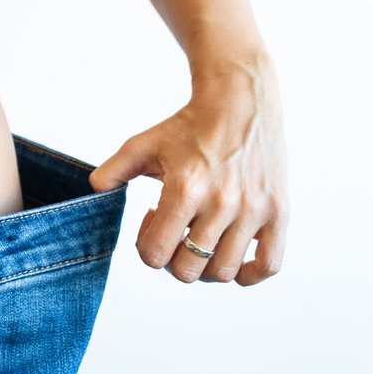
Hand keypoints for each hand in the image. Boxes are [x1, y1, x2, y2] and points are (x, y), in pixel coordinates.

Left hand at [89, 52, 288, 284]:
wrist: (240, 99)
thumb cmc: (190, 125)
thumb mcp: (143, 145)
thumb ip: (111, 171)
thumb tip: (93, 192)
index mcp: (186, 188)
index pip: (154, 254)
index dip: (146, 244)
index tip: (154, 218)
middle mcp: (222, 203)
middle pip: (188, 270)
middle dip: (173, 258)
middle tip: (177, 232)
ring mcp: (253, 210)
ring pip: (223, 273)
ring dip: (205, 265)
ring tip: (202, 238)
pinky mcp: (279, 211)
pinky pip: (269, 265)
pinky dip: (249, 274)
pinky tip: (233, 259)